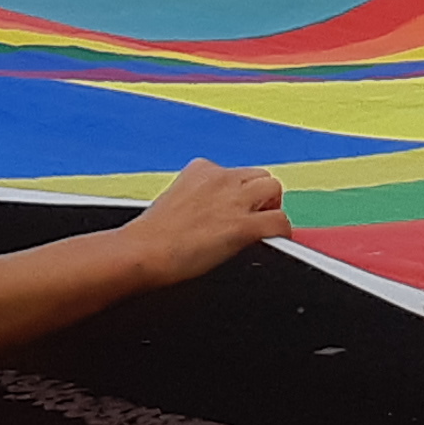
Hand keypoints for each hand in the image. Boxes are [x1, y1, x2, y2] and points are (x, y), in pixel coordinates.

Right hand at [117, 159, 291, 286]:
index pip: (234, 172)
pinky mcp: (243, 226)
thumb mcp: (173, 200)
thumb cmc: (149, 237)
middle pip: (260, 176)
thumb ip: (197, 199)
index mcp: (200, 170)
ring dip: (272, 207)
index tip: (233, 207)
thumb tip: (209, 213)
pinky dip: (281, 232)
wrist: (142, 253)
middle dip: (260, 196)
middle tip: (253, 216)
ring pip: (274, 189)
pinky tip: (275, 242)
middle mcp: (220, 178)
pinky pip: (279, 222)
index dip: (238, 191)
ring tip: (262, 224)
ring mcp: (233, 201)